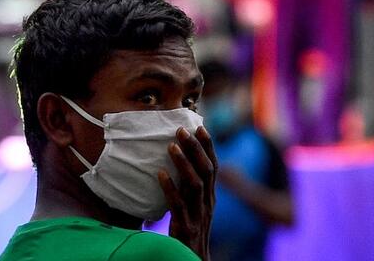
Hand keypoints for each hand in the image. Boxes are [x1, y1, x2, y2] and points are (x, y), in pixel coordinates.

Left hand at [159, 126, 216, 260]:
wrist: (193, 258)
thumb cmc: (191, 229)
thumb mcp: (196, 206)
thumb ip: (191, 187)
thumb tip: (180, 162)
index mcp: (211, 195)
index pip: (213, 165)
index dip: (208, 146)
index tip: (200, 126)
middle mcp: (208, 202)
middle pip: (206, 170)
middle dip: (195, 148)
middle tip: (181, 130)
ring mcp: (198, 214)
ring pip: (195, 184)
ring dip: (183, 163)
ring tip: (170, 146)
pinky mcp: (186, 226)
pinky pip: (178, 205)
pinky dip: (170, 188)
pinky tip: (160, 174)